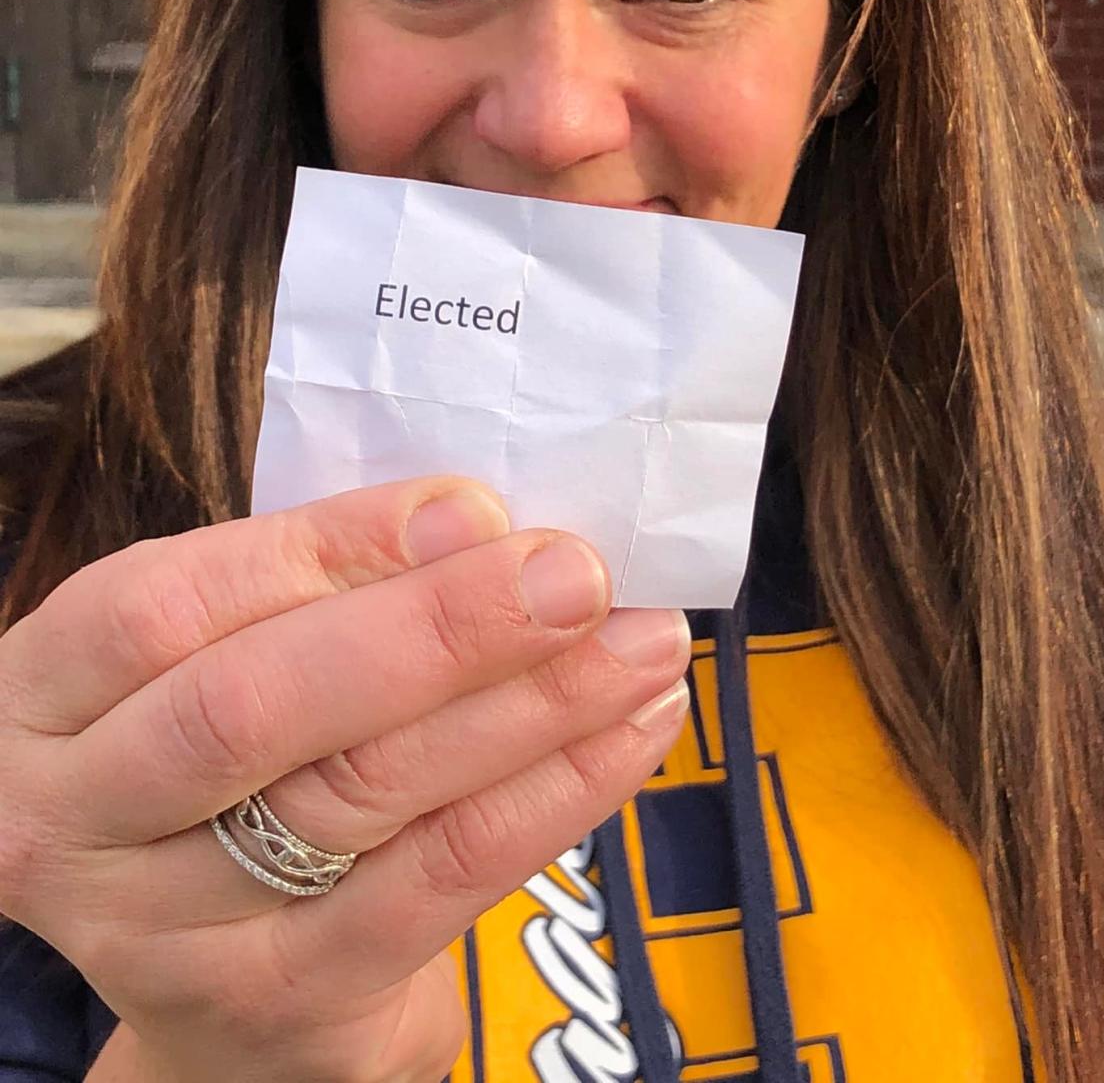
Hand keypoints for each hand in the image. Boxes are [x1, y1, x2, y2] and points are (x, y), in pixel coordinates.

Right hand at [0, 477, 689, 1081]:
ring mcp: (165, 933)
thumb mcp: (231, 651)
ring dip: (529, 706)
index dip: (325, 549)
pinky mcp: (279, 1001)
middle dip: (437, 630)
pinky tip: (627, 731)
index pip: (167, 607)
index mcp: (50, 693)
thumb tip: (473, 520)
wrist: (212, 966)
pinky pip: (436, 885)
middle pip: (256, 710)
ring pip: (363, 793)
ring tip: (639, 640)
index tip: (472, 508)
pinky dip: (550, 795)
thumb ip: (318, 582)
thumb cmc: (234, 750)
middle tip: (576, 574)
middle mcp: (77, 819)